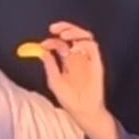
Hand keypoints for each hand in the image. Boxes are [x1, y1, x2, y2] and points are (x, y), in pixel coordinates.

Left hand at [37, 21, 119, 138]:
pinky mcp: (96, 63)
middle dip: (64, 27)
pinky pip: (93, 47)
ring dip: (75, 31)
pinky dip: (84, 44)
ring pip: (85, 36)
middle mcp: (79, 57)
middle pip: (74, 34)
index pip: (61, 43)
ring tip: (64, 35)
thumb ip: (49, 65)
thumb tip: (41, 51)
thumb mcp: (54, 81)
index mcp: (68, 61)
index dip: (51, 40)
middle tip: (53, 28)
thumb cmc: (69, 99)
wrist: (83, 111)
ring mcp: (88, 59)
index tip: (43, 44)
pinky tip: (74, 48)